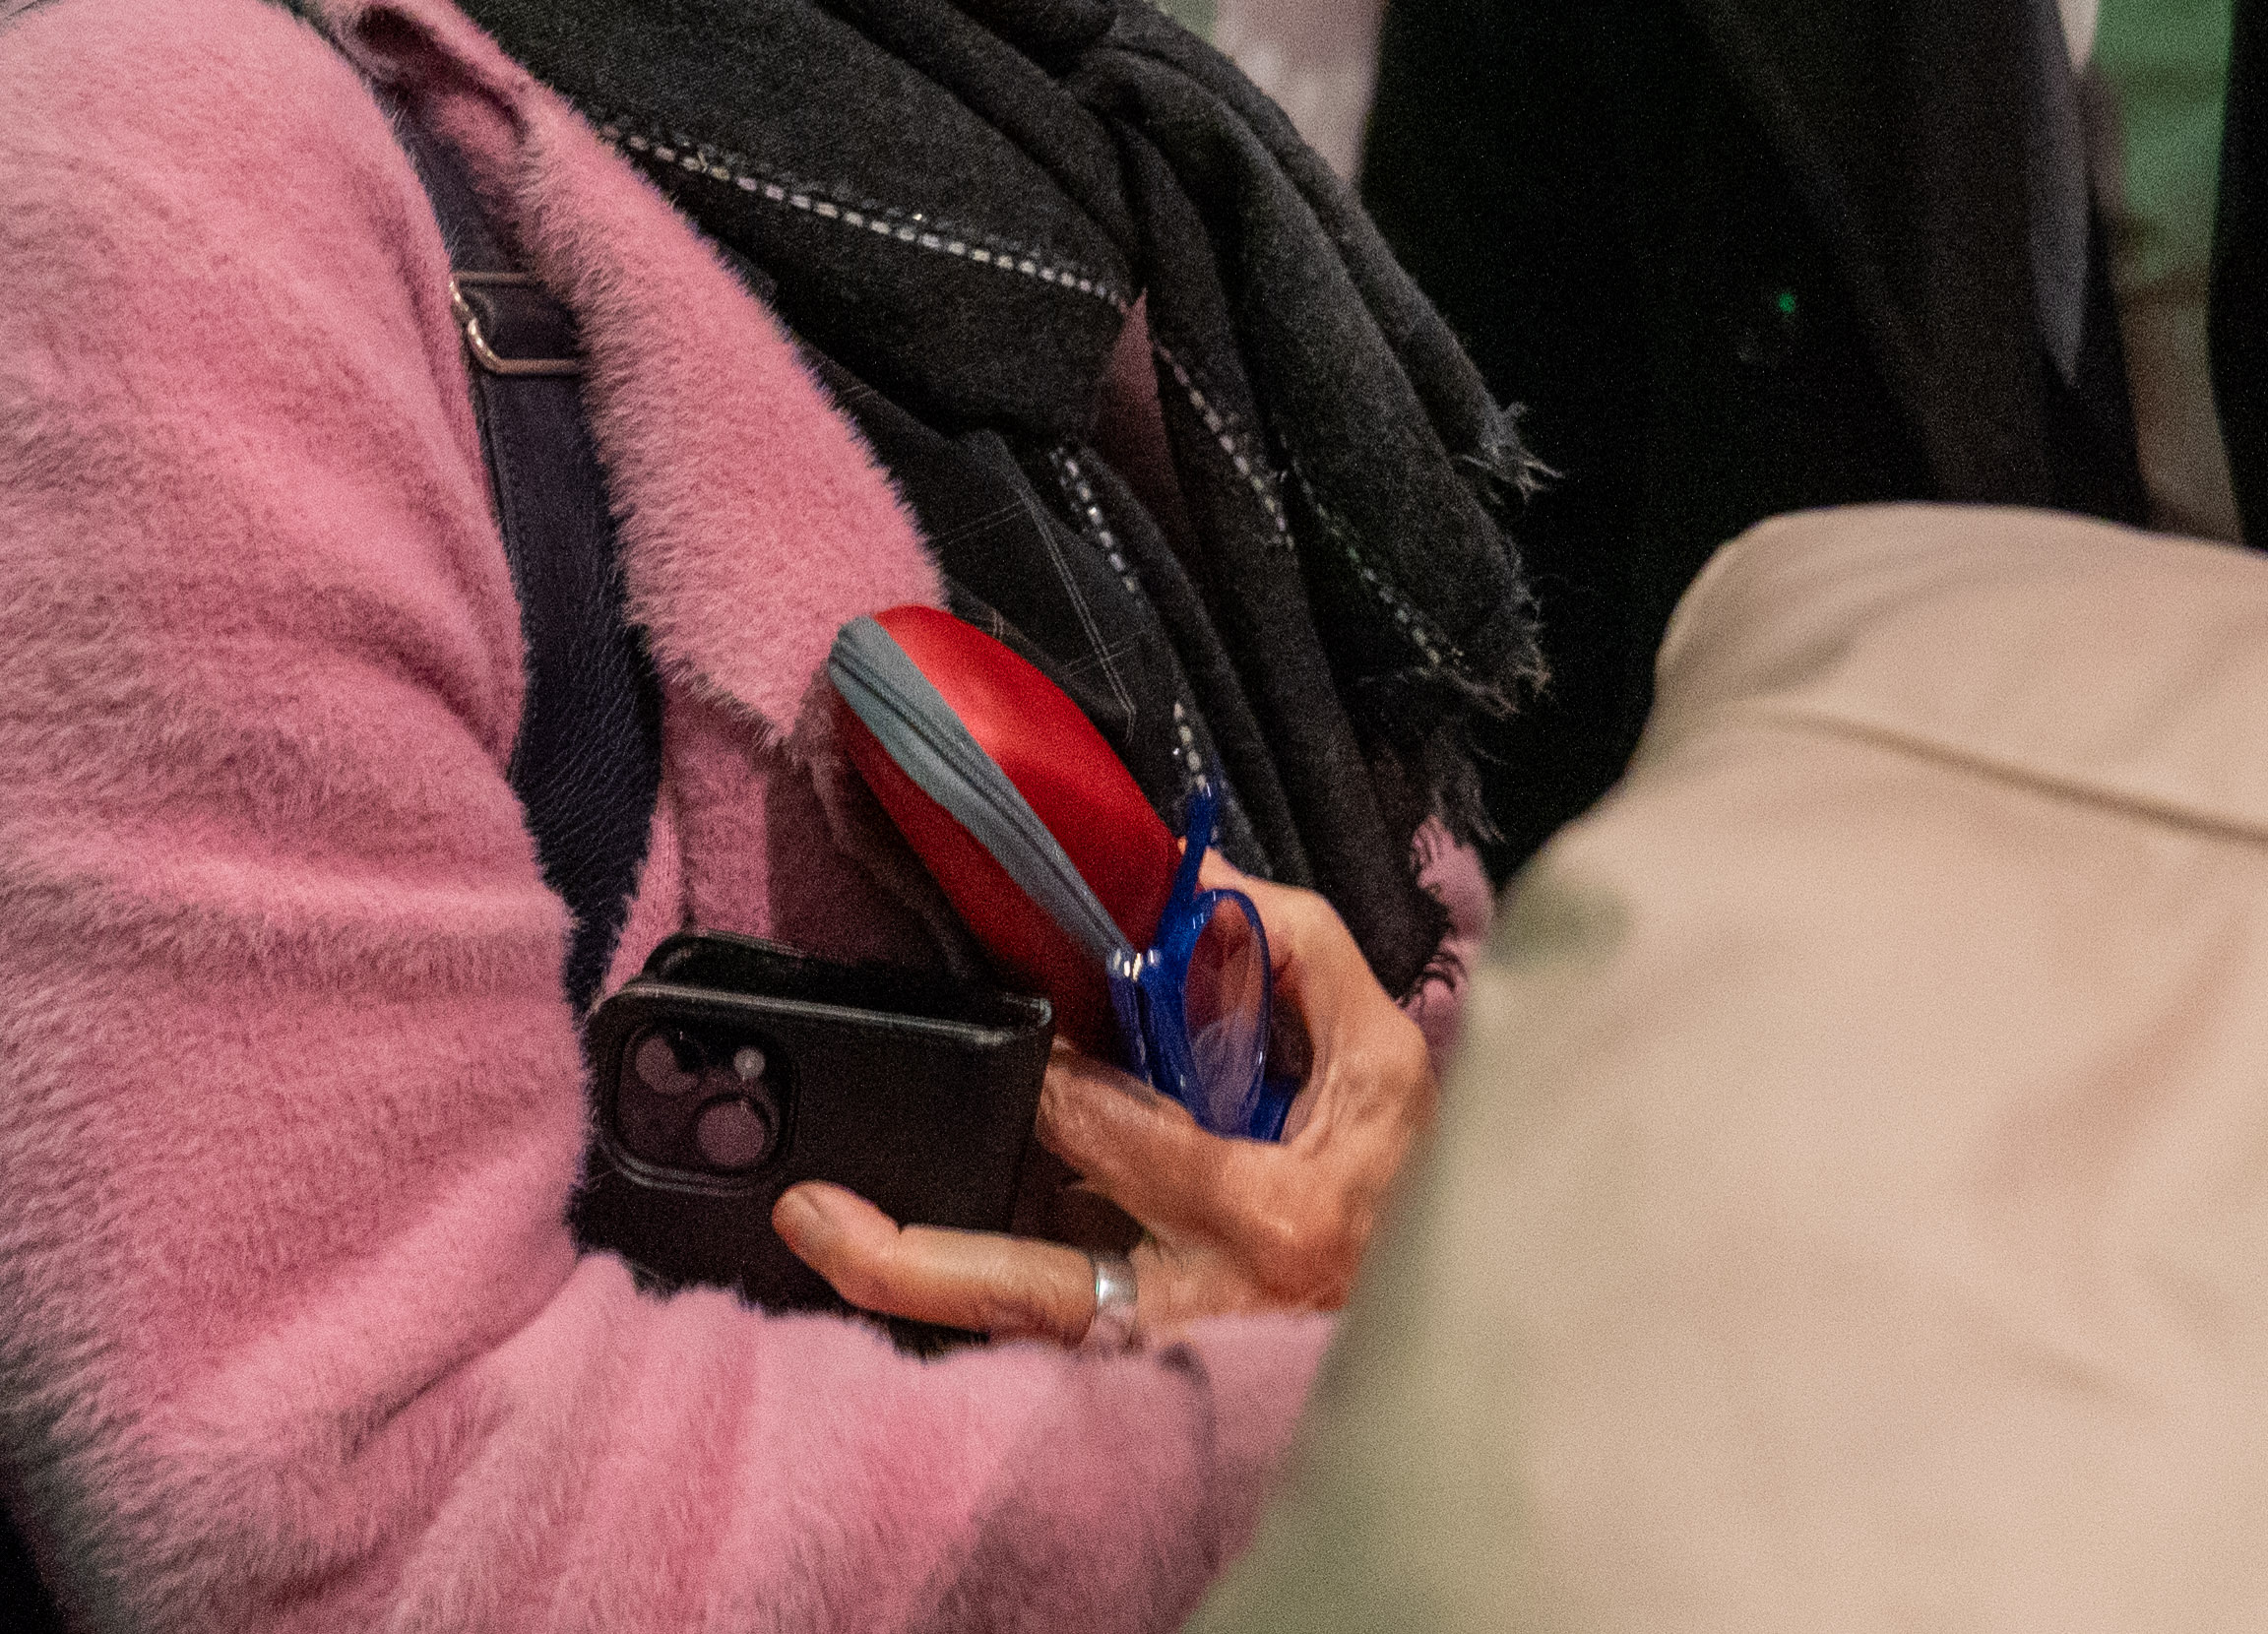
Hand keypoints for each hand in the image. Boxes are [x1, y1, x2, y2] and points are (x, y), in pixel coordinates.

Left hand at [775, 869, 1432, 1342]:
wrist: (1450, 1333)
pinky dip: (968, 1305)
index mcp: (1268, 1217)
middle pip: (1035, 1283)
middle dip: (923, 1250)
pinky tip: (882, 1266)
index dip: (1051, 1079)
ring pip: (1022, 1334)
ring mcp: (1164, 1357)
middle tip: (819, 1208)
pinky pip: (1041, 1342)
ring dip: (916, 1292)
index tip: (994, 1034)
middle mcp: (1199, 1304)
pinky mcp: (1144, 1382)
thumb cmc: (1412, 1192)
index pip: (1122, 1138)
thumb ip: (1302, 957)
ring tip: (817, 1240)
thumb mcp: (1388, 1066)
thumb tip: (1209, 885)